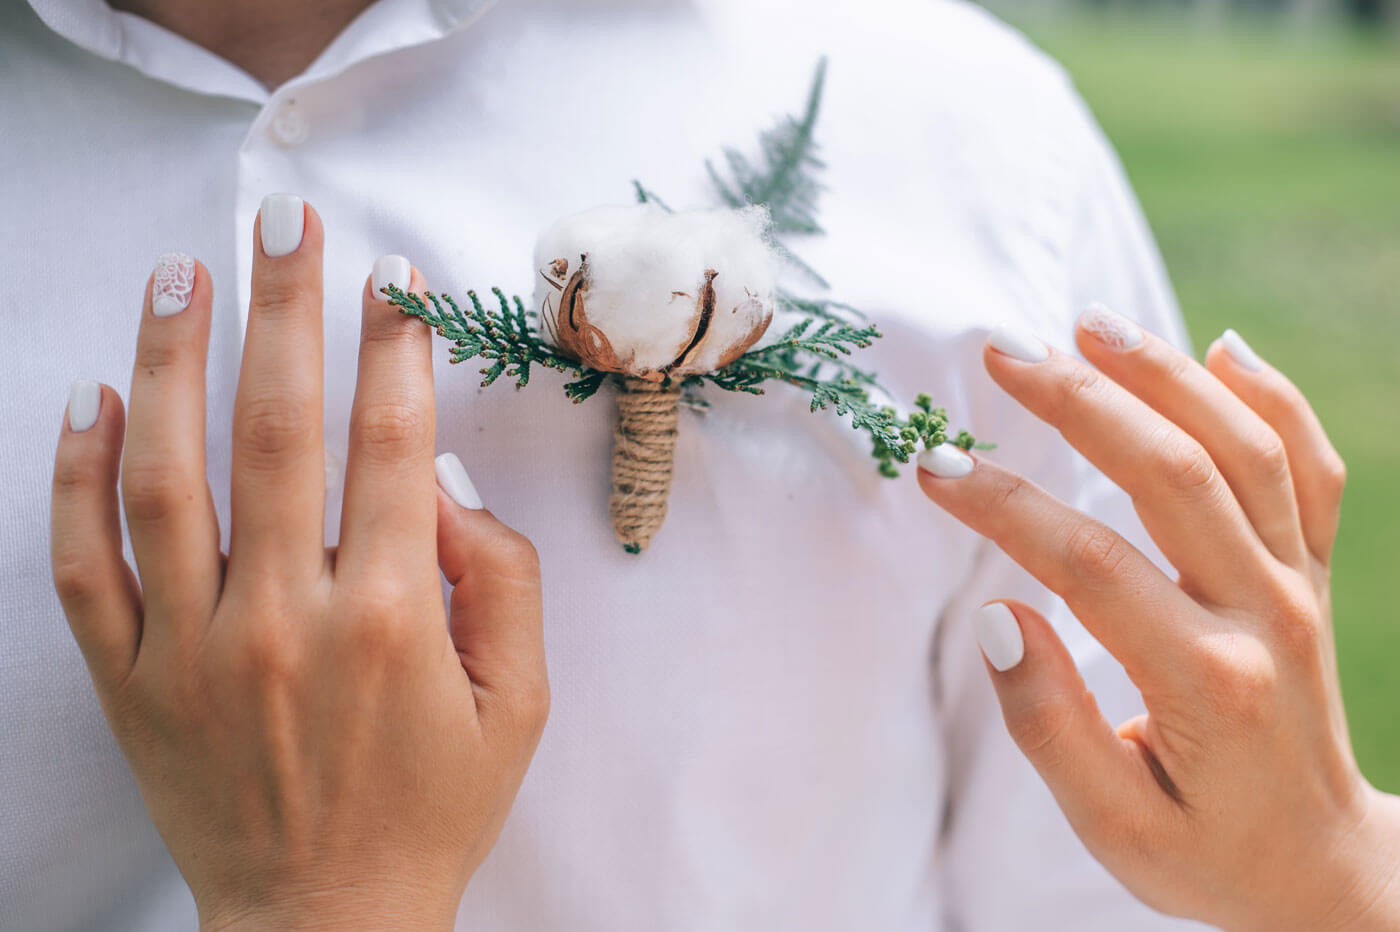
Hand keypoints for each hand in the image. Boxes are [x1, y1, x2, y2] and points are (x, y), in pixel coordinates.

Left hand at [49, 198, 547, 930]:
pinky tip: (91, 395)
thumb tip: (446, 484)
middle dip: (283, 309)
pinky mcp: (129, 678)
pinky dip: (76, 474)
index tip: (392, 277)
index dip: (395, 347)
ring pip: (165, 474)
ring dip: (173, 359)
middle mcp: (283, 618)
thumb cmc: (431, 810)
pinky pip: (82, 561)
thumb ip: (503, 582)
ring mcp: (190, 647)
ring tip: (182, 273)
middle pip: (276, 429)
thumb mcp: (517, 705)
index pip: (390, 444)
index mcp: (391, 618)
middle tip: (282, 221)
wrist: (322, 927)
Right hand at [916, 308, 1399, 930]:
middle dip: (1080, 402)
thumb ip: (1050, 724)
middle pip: (1174, 474)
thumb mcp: (1112, 825)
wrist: (1316, 866)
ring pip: (1245, 449)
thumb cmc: (1201, 849)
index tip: (935, 467)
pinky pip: (1309, 467)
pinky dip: (1273, 398)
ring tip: (1088, 324)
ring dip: (1166, 373)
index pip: (1089, 564)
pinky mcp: (1312, 573)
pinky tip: (1223, 347)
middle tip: (1003, 354)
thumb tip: (999, 617)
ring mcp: (1298, 585)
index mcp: (1207, 681)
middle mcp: (1266, 615)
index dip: (1003, 506)